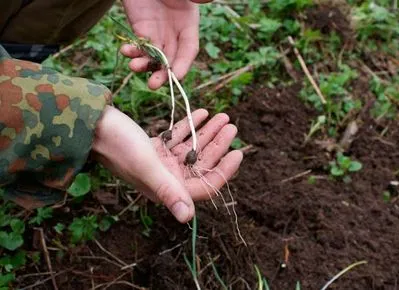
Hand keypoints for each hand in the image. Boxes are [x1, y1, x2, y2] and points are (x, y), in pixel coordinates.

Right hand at [92, 106, 241, 222]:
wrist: (91, 126)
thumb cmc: (117, 145)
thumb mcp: (146, 166)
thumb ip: (168, 190)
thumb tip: (188, 218)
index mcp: (165, 188)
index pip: (203, 186)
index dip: (224, 172)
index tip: (238, 152)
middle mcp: (165, 178)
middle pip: (200, 164)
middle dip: (218, 144)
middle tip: (232, 124)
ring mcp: (160, 163)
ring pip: (192, 149)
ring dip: (208, 133)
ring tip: (223, 115)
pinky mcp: (154, 148)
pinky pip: (178, 138)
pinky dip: (191, 126)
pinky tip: (203, 113)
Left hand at [121, 0, 208, 89]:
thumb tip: (205, 0)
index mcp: (188, 23)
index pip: (189, 49)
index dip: (183, 64)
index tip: (175, 76)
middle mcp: (174, 32)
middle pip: (171, 58)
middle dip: (163, 73)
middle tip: (154, 84)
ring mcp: (156, 32)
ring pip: (153, 56)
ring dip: (145, 65)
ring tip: (134, 67)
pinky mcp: (140, 28)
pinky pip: (137, 45)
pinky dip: (131, 51)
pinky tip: (125, 51)